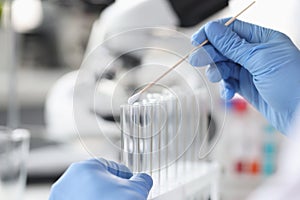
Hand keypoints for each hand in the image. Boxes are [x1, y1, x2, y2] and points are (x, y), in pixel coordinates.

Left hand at [49, 158, 152, 199]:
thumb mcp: (135, 191)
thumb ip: (142, 180)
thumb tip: (144, 180)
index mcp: (84, 168)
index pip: (109, 166)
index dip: (124, 175)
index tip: (132, 183)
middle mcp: (67, 182)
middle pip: (96, 181)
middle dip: (111, 188)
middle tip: (123, 196)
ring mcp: (61, 199)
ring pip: (86, 194)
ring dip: (99, 198)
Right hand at [189, 18, 299, 133]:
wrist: (299, 115)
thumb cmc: (291, 83)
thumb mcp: (260, 60)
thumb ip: (233, 46)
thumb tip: (212, 30)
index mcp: (262, 39)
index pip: (232, 29)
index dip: (212, 33)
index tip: (197, 40)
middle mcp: (254, 53)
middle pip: (224, 48)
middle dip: (211, 54)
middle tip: (197, 60)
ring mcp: (249, 70)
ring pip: (224, 66)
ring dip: (217, 71)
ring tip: (217, 78)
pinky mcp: (246, 86)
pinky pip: (228, 82)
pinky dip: (225, 87)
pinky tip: (228, 92)